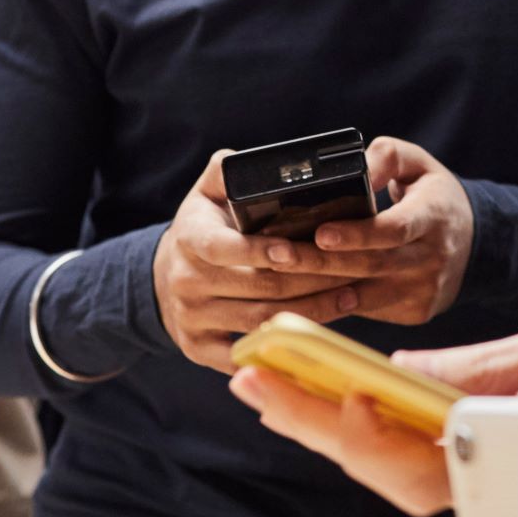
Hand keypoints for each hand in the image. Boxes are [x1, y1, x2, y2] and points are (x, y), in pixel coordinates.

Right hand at [152, 152, 363, 372]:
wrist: (163, 278)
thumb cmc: (201, 228)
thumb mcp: (205, 194)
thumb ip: (224, 171)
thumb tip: (244, 160)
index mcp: (191, 238)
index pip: (223, 248)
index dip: (260, 251)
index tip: (296, 251)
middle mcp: (187, 281)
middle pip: (258, 287)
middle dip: (310, 280)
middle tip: (354, 271)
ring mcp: (192, 318)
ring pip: (259, 320)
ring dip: (310, 312)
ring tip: (350, 297)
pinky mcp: (198, 348)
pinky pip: (244, 356)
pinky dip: (280, 351)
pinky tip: (317, 340)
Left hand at [233, 313, 517, 516]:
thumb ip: (481, 365)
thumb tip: (405, 372)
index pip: (420, 447)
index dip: (355, 422)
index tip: (308, 386)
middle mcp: (516, 482)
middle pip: (394, 470)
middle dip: (316, 424)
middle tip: (254, 379)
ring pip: (411, 480)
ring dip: (342, 436)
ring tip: (281, 391)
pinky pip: (442, 476)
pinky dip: (388, 445)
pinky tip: (353, 411)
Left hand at [263, 138, 474, 325]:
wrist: (475, 245)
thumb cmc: (434, 198)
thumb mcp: (418, 164)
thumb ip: (387, 156)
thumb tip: (357, 168)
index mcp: (434, 216)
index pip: (395, 229)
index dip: (358, 234)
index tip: (321, 233)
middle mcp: (432, 257)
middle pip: (370, 265)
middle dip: (319, 262)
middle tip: (276, 256)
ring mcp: (423, 290)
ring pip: (362, 296)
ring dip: (315, 291)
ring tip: (274, 281)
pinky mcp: (414, 312)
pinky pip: (365, 310)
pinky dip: (328, 305)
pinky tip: (295, 297)